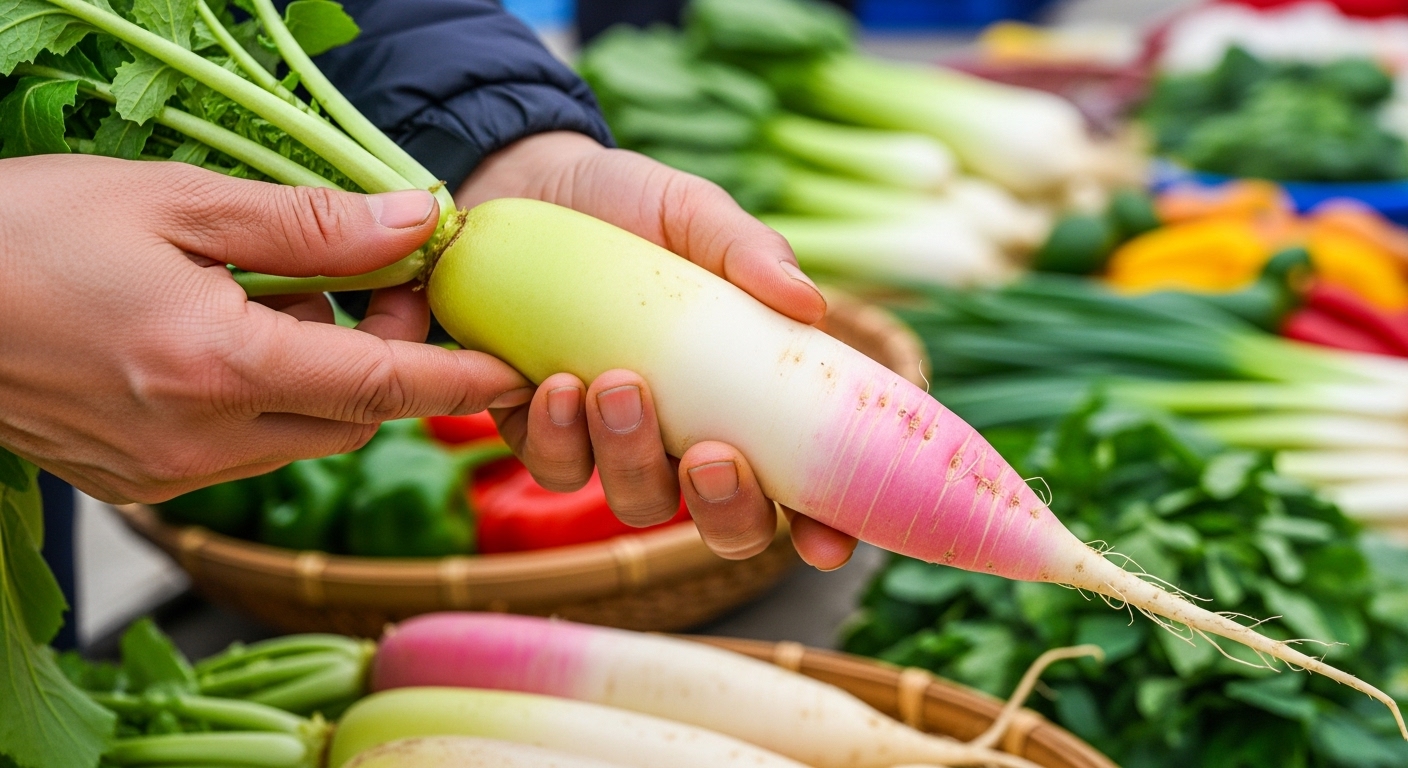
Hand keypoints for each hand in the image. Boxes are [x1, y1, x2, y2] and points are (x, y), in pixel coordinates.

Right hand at [0, 155, 530, 503]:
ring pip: (304, 437)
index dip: (460, 377)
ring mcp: (168, 473)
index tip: (513, 368)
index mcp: (216, 367)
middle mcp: (200, 442)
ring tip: (289, 296)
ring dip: (330, 377)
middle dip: (392, 360)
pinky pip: (249, 450)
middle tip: (381, 286)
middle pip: (354, 419)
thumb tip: (417, 222)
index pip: (382, 386)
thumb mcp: (177, 203)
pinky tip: (238, 338)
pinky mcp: (141, 482)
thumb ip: (310, 225)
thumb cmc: (27, 233)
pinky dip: (275, 399)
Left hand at [455, 132, 858, 569]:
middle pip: (725, 523)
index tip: (827, 544)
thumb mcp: (695, 214)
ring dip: (631, 458)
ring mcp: (616, 443)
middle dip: (723, 509)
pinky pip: (556, 467)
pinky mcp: (544, 432)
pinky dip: (556, 434)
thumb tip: (807, 302)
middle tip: (710, 456)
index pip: (800, 483)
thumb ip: (750, 252)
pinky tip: (552, 385)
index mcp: (746, 394)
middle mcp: (689, 435)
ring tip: (614, 383)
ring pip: (637, 502)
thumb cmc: (632, 207)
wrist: (529, 185)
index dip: (821, 526)